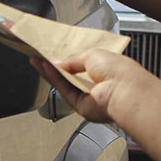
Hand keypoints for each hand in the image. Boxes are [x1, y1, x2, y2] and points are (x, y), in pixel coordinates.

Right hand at [33, 50, 156, 125]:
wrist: (124, 91)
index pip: (80, 63)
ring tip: (37, 60)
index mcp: (104, 69)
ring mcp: (88, 96)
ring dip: (50, 71)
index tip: (51, 53)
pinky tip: (45, 68)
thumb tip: (58, 62)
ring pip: (64, 83)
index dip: (65, 59)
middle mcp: (96, 84)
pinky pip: (64, 90)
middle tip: (38, 56)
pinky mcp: (81, 106)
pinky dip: (54, 79)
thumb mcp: (92, 54)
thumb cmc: (119, 71)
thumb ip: (72, 59)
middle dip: (53, 65)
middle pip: (69, 75)